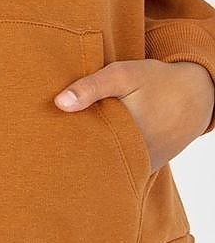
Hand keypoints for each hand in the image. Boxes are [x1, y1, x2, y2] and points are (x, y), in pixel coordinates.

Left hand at [55, 58, 214, 173]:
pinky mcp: (150, 166)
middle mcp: (137, 157)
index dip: (64, 145)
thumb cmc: (156, 81)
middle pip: (95, 161)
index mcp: (126, 135)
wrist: (196, 94)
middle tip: (50, 150)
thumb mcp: (123, 75)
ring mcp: (145, 164)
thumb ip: (91, 87)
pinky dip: (110, 159)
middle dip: (75, 155)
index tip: (45, 141)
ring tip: (67, 151)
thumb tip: (59, 103)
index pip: (84, 148)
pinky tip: (95, 149)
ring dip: (93, 157)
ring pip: (110, 166)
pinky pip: (124, 167)